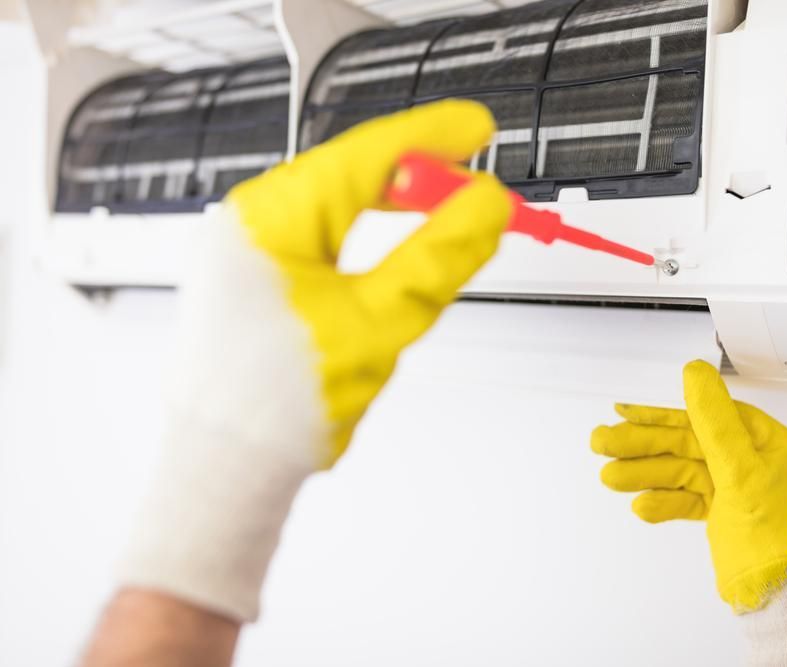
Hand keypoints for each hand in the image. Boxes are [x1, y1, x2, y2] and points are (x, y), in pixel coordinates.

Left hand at [118, 100, 511, 622]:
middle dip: (418, 179)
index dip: (428, 138)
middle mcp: (248, 226)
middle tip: (474, 187)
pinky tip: (398, 246)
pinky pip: (323, 237)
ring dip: (396, 211)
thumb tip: (484, 208)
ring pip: (339, 207)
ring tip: (448, 219)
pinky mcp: (257, 279)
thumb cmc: (273, 411)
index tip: (476, 131)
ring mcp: (248, 252)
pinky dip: (369, 238)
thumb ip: (438, 258)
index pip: (363, 156)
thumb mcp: (377, 324)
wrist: (225, 470)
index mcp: (266, 222)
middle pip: (351, 175)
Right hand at [592, 361, 786, 665]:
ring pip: (680, 471)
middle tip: (600, 443)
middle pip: (686, 443)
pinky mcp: (721, 512)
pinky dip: (663, 502)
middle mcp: (749, 458)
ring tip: (609, 477)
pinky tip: (641, 506)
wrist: (784, 602)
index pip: (703, 416)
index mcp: (763, 440)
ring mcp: (734, 486)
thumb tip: (694, 370)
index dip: (660, 414)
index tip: (622, 411)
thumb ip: (714, 422)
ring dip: (644, 474)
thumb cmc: (775, 537)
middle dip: (643, 446)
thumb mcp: (742, 474)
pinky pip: (685, 498)